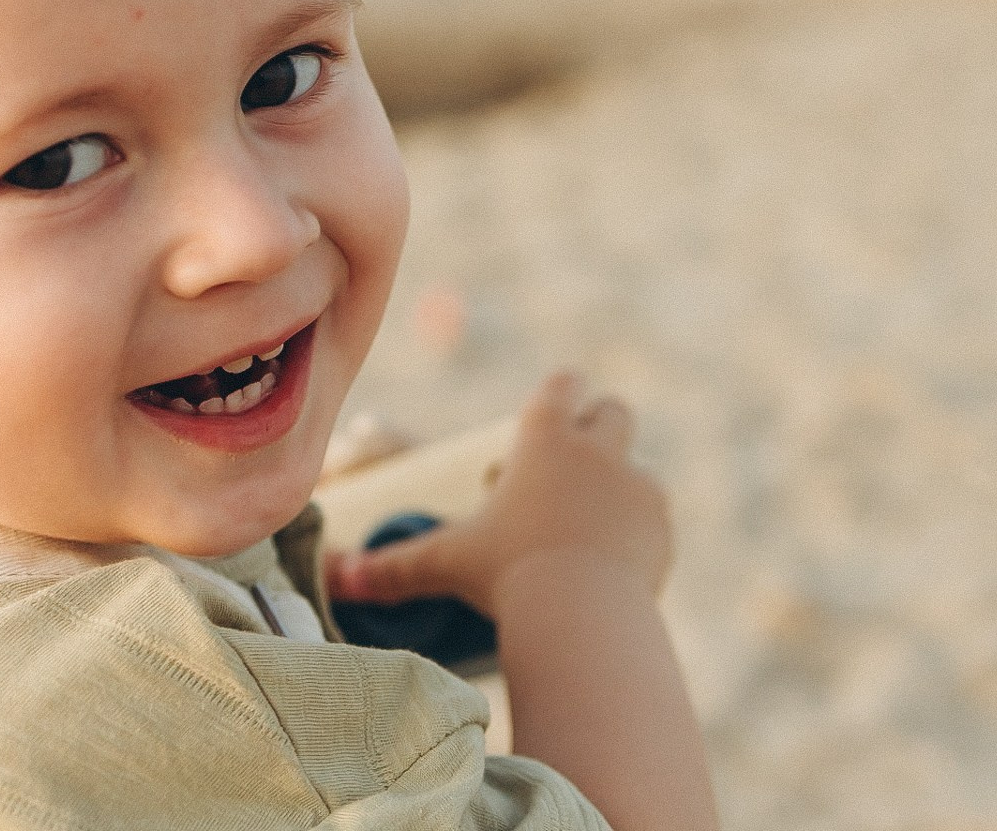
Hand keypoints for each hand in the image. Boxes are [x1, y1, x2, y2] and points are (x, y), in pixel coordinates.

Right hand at [327, 372, 671, 618]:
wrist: (580, 612)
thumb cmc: (506, 575)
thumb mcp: (446, 563)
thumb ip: (395, 566)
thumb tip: (335, 578)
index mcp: (544, 437)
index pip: (563, 384)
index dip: (557, 398)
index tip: (539, 431)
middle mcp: (596, 447)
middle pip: (611, 411)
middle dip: (593, 435)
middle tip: (559, 483)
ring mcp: (636, 482)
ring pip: (632, 469)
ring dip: (611, 492)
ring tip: (581, 537)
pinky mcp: (660, 522)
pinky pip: (651, 516)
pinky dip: (634, 534)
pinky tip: (610, 567)